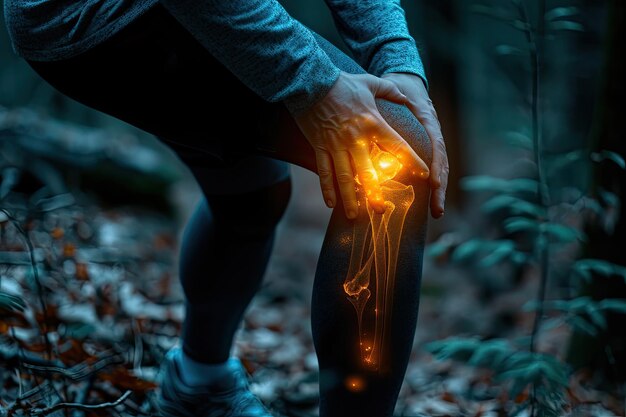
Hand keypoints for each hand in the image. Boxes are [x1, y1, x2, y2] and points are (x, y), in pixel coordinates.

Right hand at [293, 71, 429, 219]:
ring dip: (350, 198)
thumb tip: (407, 97)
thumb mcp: (370, 82)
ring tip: (354, 216)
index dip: (412, 162)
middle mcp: (355, 139)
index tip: (424, 176)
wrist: (309, 81)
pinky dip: (327, 189)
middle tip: (382, 211)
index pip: (397, 146)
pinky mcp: (319, 147)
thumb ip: (390, 91)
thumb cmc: (342, 82)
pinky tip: (331, 205)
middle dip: (376, 194)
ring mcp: (336, 145)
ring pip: (345, 177)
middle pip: (368, 172)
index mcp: (373, 123)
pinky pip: (324, 171)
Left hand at [382, 73, 448, 218]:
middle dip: (440, 188)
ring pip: (439, 171)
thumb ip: (395, 92)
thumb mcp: (396, 86)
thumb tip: (397, 95)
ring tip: (436, 213)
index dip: (436, 165)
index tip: (433, 182)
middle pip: (441, 165)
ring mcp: (432, 144)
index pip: (436, 146)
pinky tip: (429, 206)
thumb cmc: (398, 85)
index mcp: (428, 121)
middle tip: (437, 209)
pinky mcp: (426, 151)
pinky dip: (431, 188)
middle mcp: (433, 135)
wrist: (406, 81)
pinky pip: (430, 171)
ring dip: (438, 193)